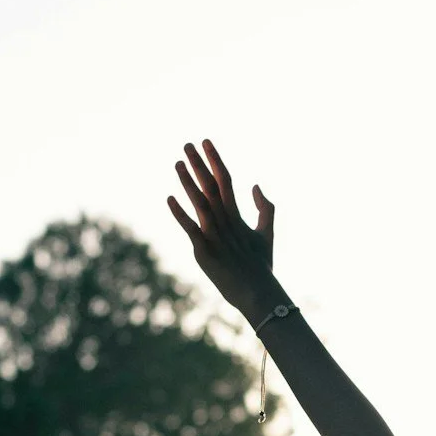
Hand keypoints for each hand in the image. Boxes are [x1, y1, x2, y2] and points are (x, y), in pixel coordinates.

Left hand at [167, 139, 281, 316]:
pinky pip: (191, 229)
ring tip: (178, 162)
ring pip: (201, 203)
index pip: (225, 180)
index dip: (215, 160)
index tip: (205, 142)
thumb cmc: (261, 266)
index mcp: (238, 216)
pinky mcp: (205, 251)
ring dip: (189, 182)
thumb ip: (265, 209)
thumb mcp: (266, 234)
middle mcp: (226, 222)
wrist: (258, 294)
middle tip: (188, 144)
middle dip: (200, 164)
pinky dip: (180, 214)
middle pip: (212, 186)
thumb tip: (255, 185)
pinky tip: (169, 198)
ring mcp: (215, 236)